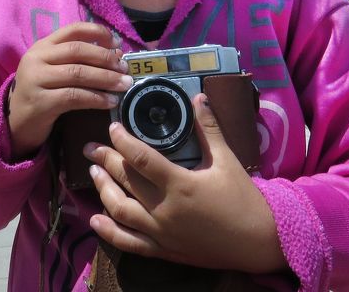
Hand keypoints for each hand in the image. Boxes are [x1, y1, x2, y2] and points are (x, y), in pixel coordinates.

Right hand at [7, 22, 128, 158]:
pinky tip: (110, 101)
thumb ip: (75, 59)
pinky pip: (75, 96)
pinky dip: (96, 98)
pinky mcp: (40, 102)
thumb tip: (114, 54)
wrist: (15, 122)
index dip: (98, 33)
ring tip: (124, 85)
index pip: (73, 30)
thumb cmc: (41, 93)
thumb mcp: (53, 70)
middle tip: (125, 68)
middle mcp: (36, 58)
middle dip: (106, 58)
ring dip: (106, 79)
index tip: (117, 43)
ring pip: (78, 73)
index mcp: (42, 46)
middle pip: (78, 51)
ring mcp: (36, 79)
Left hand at [84, 94, 283, 274]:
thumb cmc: (243, 199)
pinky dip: (109, 232)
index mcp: (181, 185)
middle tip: (91, 148)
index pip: (142, 159)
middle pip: (126, 182)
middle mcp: (166, 211)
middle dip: (105, 162)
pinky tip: (94, 220)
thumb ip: (210, 129)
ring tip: (93, 173)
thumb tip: (199, 98)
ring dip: (103, 190)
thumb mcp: (227, 161)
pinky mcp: (163, 250)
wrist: (257, 242)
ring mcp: (162, 233)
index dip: (123, 141)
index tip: (112, 127)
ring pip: (121, 211)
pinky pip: (129, 243)